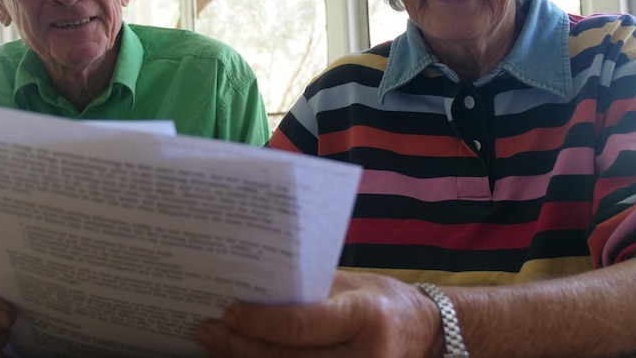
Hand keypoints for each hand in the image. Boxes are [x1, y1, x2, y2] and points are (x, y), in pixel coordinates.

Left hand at [196, 270, 443, 357]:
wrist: (428, 332)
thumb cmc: (383, 299)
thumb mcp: (352, 284)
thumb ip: (309, 290)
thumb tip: (253, 289)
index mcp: (366, 316)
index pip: (301, 325)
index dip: (259, 321)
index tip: (229, 311)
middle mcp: (364, 356)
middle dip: (240, 346)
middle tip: (207, 330)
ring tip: (216, 346)